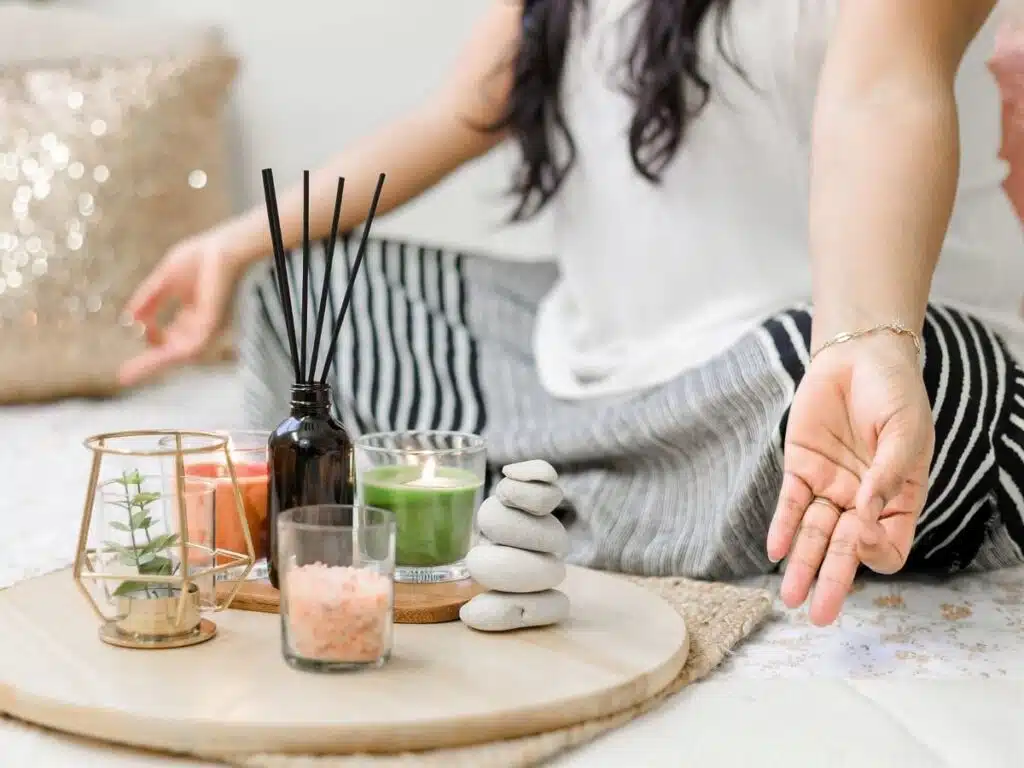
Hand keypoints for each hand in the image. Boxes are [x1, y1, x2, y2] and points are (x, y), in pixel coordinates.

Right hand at [118, 229, 243, 386]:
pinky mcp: (212, 325)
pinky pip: (190, 346)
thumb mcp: (165, 279)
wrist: (224, 247)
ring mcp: (208, 327)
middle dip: (149, 364)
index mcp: (193, 316)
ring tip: (130, 375)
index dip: (151, 345)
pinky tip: (152, 358)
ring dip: (155, 364)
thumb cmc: (201, 257)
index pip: (170, 339)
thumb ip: (149, 298)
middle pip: (173, 352)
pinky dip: (170, 354)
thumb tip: (130, 318)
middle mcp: (201, 326)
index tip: (132, 345)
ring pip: (179, 354)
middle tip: (123, 377)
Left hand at [765, 333, 933, 625]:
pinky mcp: (801, 468)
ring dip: (801, 565)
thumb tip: (866, 514)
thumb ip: (886, 475)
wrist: (860, 358)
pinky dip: (782, 526)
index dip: (875, 549)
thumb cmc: (894, 395)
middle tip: (818, 615)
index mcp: (898, 499)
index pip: (888, 546)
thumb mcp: (905, 433)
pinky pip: (790, 505)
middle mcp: (862, 502)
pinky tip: (775, 551)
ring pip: (813, 535)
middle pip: (845, 551)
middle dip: (832, 581)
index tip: (863, 531)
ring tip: (790, 597)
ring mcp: (830, 487)